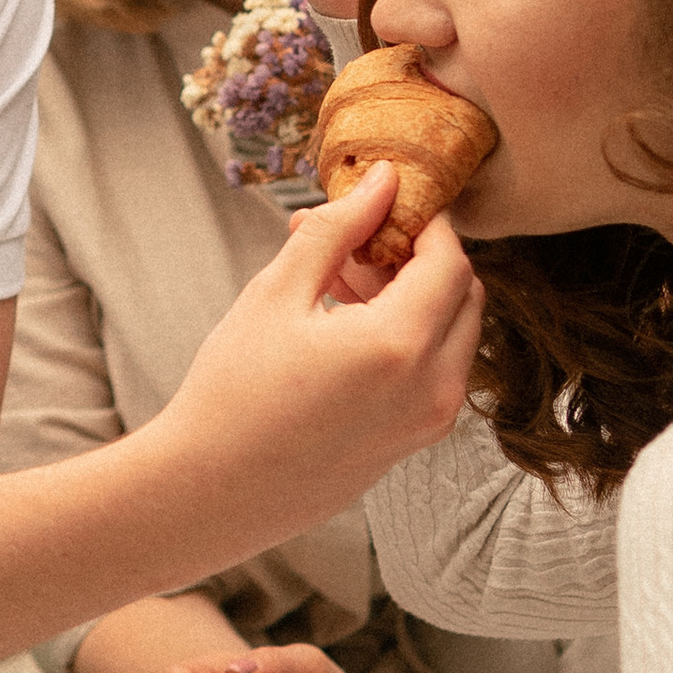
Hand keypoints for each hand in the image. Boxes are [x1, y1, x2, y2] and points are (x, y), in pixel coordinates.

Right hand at [160, 169, 482, 549]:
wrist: (210, 492)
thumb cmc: (233, 392)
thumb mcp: (277, 293)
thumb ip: (337, 230)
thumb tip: (382, 180)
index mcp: (399, 347)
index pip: (450, 260)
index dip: (426, 221)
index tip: (388, 201)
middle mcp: (431, 390)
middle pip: (463, 296)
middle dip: (422, 257)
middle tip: (360, 241)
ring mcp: (427, 425)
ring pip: (452, 335)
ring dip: (415, 297)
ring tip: (339, 280)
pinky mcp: (412, 444)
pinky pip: (435, 373)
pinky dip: (408, 338)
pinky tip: (344, 326)